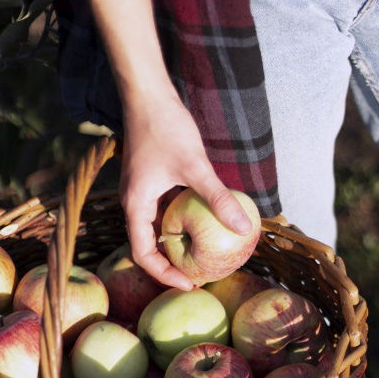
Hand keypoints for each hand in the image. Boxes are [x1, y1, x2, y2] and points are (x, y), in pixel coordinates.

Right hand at [120, 96, 253, 289]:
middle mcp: (134, 203)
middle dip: (170, 265)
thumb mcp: (196, 167)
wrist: (148, 92)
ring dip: (174, 246)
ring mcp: (141, 192)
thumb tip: (244, 228)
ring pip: (155, 230)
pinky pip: (162, 212)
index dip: (164, 274)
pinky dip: (178, 224)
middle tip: (197, 278)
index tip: (188, 285)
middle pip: (148, 247)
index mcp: (136, 206)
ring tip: (199, 259)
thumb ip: (218, 199)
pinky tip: (201, 227)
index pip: (143, 254)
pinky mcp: (151, 181)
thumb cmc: (166, 127)